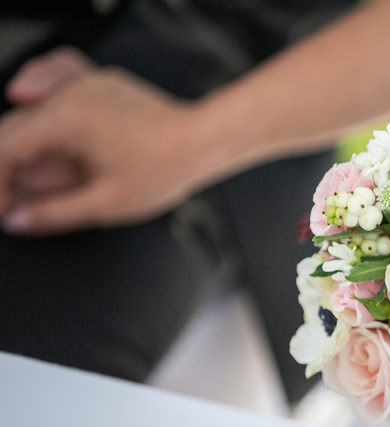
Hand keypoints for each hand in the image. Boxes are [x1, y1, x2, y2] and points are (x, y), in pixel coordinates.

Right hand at [0, 49, 200, 235]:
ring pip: (27, 106)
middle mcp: (67, 94)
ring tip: (27, 173)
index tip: (5, 208)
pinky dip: (38, 90)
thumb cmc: (165, 166)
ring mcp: (82, 83)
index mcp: (63, 120)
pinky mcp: (97, 83)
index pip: (3, 149)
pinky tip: (30, 103)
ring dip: (20, 139)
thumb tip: (17, 220)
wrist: (202, 141)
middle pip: (11, 128)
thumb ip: (55, 213)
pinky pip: (53, 76)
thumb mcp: (106, 202)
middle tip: (15, 201)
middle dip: (7, 167)